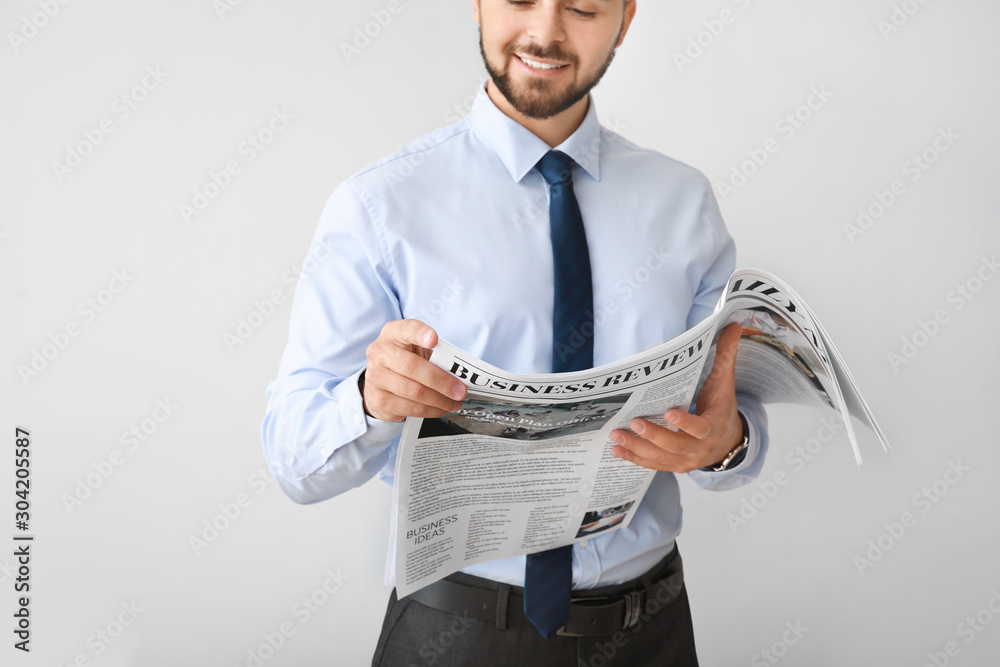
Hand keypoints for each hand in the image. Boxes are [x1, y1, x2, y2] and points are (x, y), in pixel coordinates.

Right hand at [361, 319, 467, 421]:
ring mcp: (377, 378)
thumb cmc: (404, 361)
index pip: (406, 329)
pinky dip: (432, 410)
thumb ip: (434, 355)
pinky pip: (412, 408)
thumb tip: (459, 373)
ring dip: (440, 399)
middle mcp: (380, 353)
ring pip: (414, 391)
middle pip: (412, 366)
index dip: (420, 333)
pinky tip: (441, 408)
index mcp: (392, 334)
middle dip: (441, 380)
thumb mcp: (416, 350)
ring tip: (454, 401)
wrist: (380, 381)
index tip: (434, 340)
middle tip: (460, 389)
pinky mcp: (380, 400)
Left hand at [609, 322, 744, 471]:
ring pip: (662, 458)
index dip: (686, 422)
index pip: (701, 428)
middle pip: (676, 446)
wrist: (729, 442)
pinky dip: (635, 459)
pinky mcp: (675, 466)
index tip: (669, 412)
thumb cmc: (722, 408)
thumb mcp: (726, 383)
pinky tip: (618, 451)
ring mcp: (687, 459)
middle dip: (654, 436)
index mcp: (714, 425)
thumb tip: (733, 326)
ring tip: (617, 436)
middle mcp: (700, 447)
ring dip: (638, 449)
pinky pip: (654, 465)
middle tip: (634, 423)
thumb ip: (726, 356)